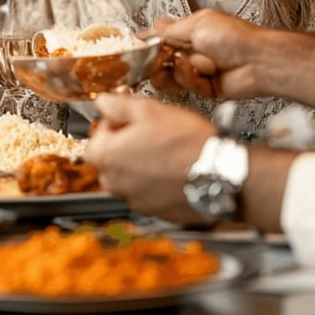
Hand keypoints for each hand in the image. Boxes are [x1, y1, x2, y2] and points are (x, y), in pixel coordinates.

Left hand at [84, 93, 215, 223]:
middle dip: (126, 145)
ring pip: (129, 177)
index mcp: (106, 156)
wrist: (219, 173)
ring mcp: (133, 201)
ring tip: (167, 151)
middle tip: (152, 133)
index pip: (95, 136)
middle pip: (110, 159)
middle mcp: (114, 183)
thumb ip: (118, 104)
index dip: (114, 123)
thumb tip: (102, 102)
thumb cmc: (185, 142)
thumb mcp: (149, 109)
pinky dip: (156, 182)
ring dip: (141, 165)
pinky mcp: (154, 212)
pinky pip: (148, 192)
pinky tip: (174, 168)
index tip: (132, 118)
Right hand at [153, 9, 270, 98]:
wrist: (258, 62)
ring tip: (195, 63)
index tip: (142, 49)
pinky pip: (185, 87)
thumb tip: (149, 28)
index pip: (158, 39)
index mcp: (188, 31)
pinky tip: (206, 73)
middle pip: (158, 61)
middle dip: (162, 61)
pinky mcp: (201, 87)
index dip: (148, 46)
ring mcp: (195, 70)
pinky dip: (194, 79)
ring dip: (181, 70)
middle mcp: (190, 50)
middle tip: (169, 57)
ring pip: (168, 77)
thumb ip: (169, 29)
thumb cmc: (236, 38)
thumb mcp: (198, 24)